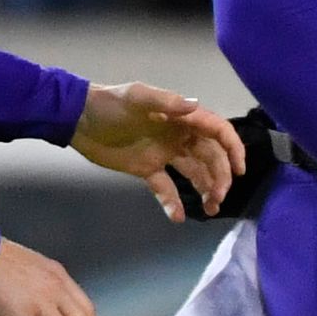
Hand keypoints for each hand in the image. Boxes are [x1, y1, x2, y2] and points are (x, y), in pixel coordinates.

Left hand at [74, 81, 243, 220]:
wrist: (77, 118)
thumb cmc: (107, 104)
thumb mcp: (136, 97)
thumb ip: (166, 103)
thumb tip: (196, 107)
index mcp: (181, 118)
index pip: (217, 132)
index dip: (233, 149)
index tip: (239, 171)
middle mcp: (178, 136)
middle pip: (210, 158)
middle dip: (220, 178)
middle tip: (217, 199)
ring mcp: (163, 154)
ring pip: (194, 174)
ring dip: (205, 190)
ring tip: (210, 209)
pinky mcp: (146, 170)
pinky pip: (165, 188)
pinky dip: (173, 203)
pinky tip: (178, 218)